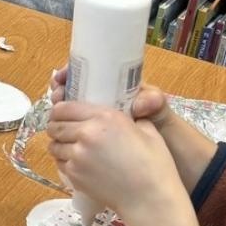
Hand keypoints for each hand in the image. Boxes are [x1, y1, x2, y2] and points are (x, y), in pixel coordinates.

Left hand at [49, 67, 216, 195]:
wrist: (148, 198)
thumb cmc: (154, 164)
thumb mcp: (147, 130)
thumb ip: (130, 117)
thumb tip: (125, 112)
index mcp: (104, 117)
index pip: (64, 107)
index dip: (61, 110)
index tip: (64, 113)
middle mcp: (86, 134)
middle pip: (54, 125)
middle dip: (57, 126)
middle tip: (65, 130)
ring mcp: (77, 156)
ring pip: (53, 144)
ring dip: (59, 144)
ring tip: (70, 146)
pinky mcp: (74, 174)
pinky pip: (59, 162)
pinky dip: (63, 160)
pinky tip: (77, 162)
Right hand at [50, 66, 174, 128]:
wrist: (170, 151)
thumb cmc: (162, 124)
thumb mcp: (159, 108)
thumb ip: (152, 101)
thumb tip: (138, 103)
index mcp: (113, 89)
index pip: (86, 74)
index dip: (69, 73)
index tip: (60, 78)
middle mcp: (101, 102)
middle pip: (72, 93)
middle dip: (59, 91)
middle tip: (56, 95)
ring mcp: (96, 122)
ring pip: (69, 113)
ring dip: (58, 111)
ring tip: (55, 114)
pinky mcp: (93, 139)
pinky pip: (73, 132)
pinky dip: (63, 132)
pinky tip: (59, 135)